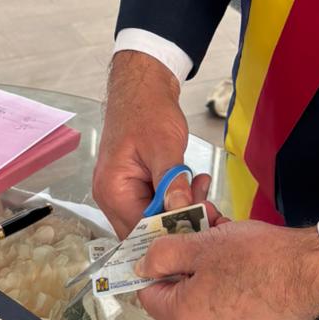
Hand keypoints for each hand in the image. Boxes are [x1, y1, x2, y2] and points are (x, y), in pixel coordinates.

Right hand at [93, 51, 211, 237]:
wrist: (142, 89)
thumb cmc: (147, 111)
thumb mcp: (164, 146)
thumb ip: (172, 182)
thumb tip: (181, 210)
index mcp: (113, 190)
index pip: (142, 229)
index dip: (173, 229)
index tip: (202, 217)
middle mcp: (111, 198)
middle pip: (146, 230)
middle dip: (178, 221)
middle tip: (207, 202)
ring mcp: (120, 194)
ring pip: (152, 219)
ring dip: (179, 209)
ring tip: (201, 186)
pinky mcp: (132, 188)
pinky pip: (154, 205)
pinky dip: (174, 199)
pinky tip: (192, 183)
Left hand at [136, 220, 318, 319]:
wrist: (313, 273)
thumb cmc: (254, 256)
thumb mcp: (200, 244)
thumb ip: (162, 255)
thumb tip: (143, 266)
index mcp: (183, 319)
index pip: (149, 294)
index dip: (156, 266)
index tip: (170, 245)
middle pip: (180, 301)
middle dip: (187, 269)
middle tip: (204, 240)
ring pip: (207, 306)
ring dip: (210, 279)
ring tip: (230, 251)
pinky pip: (232, 314)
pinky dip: (233, 293)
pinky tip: (250, 272)